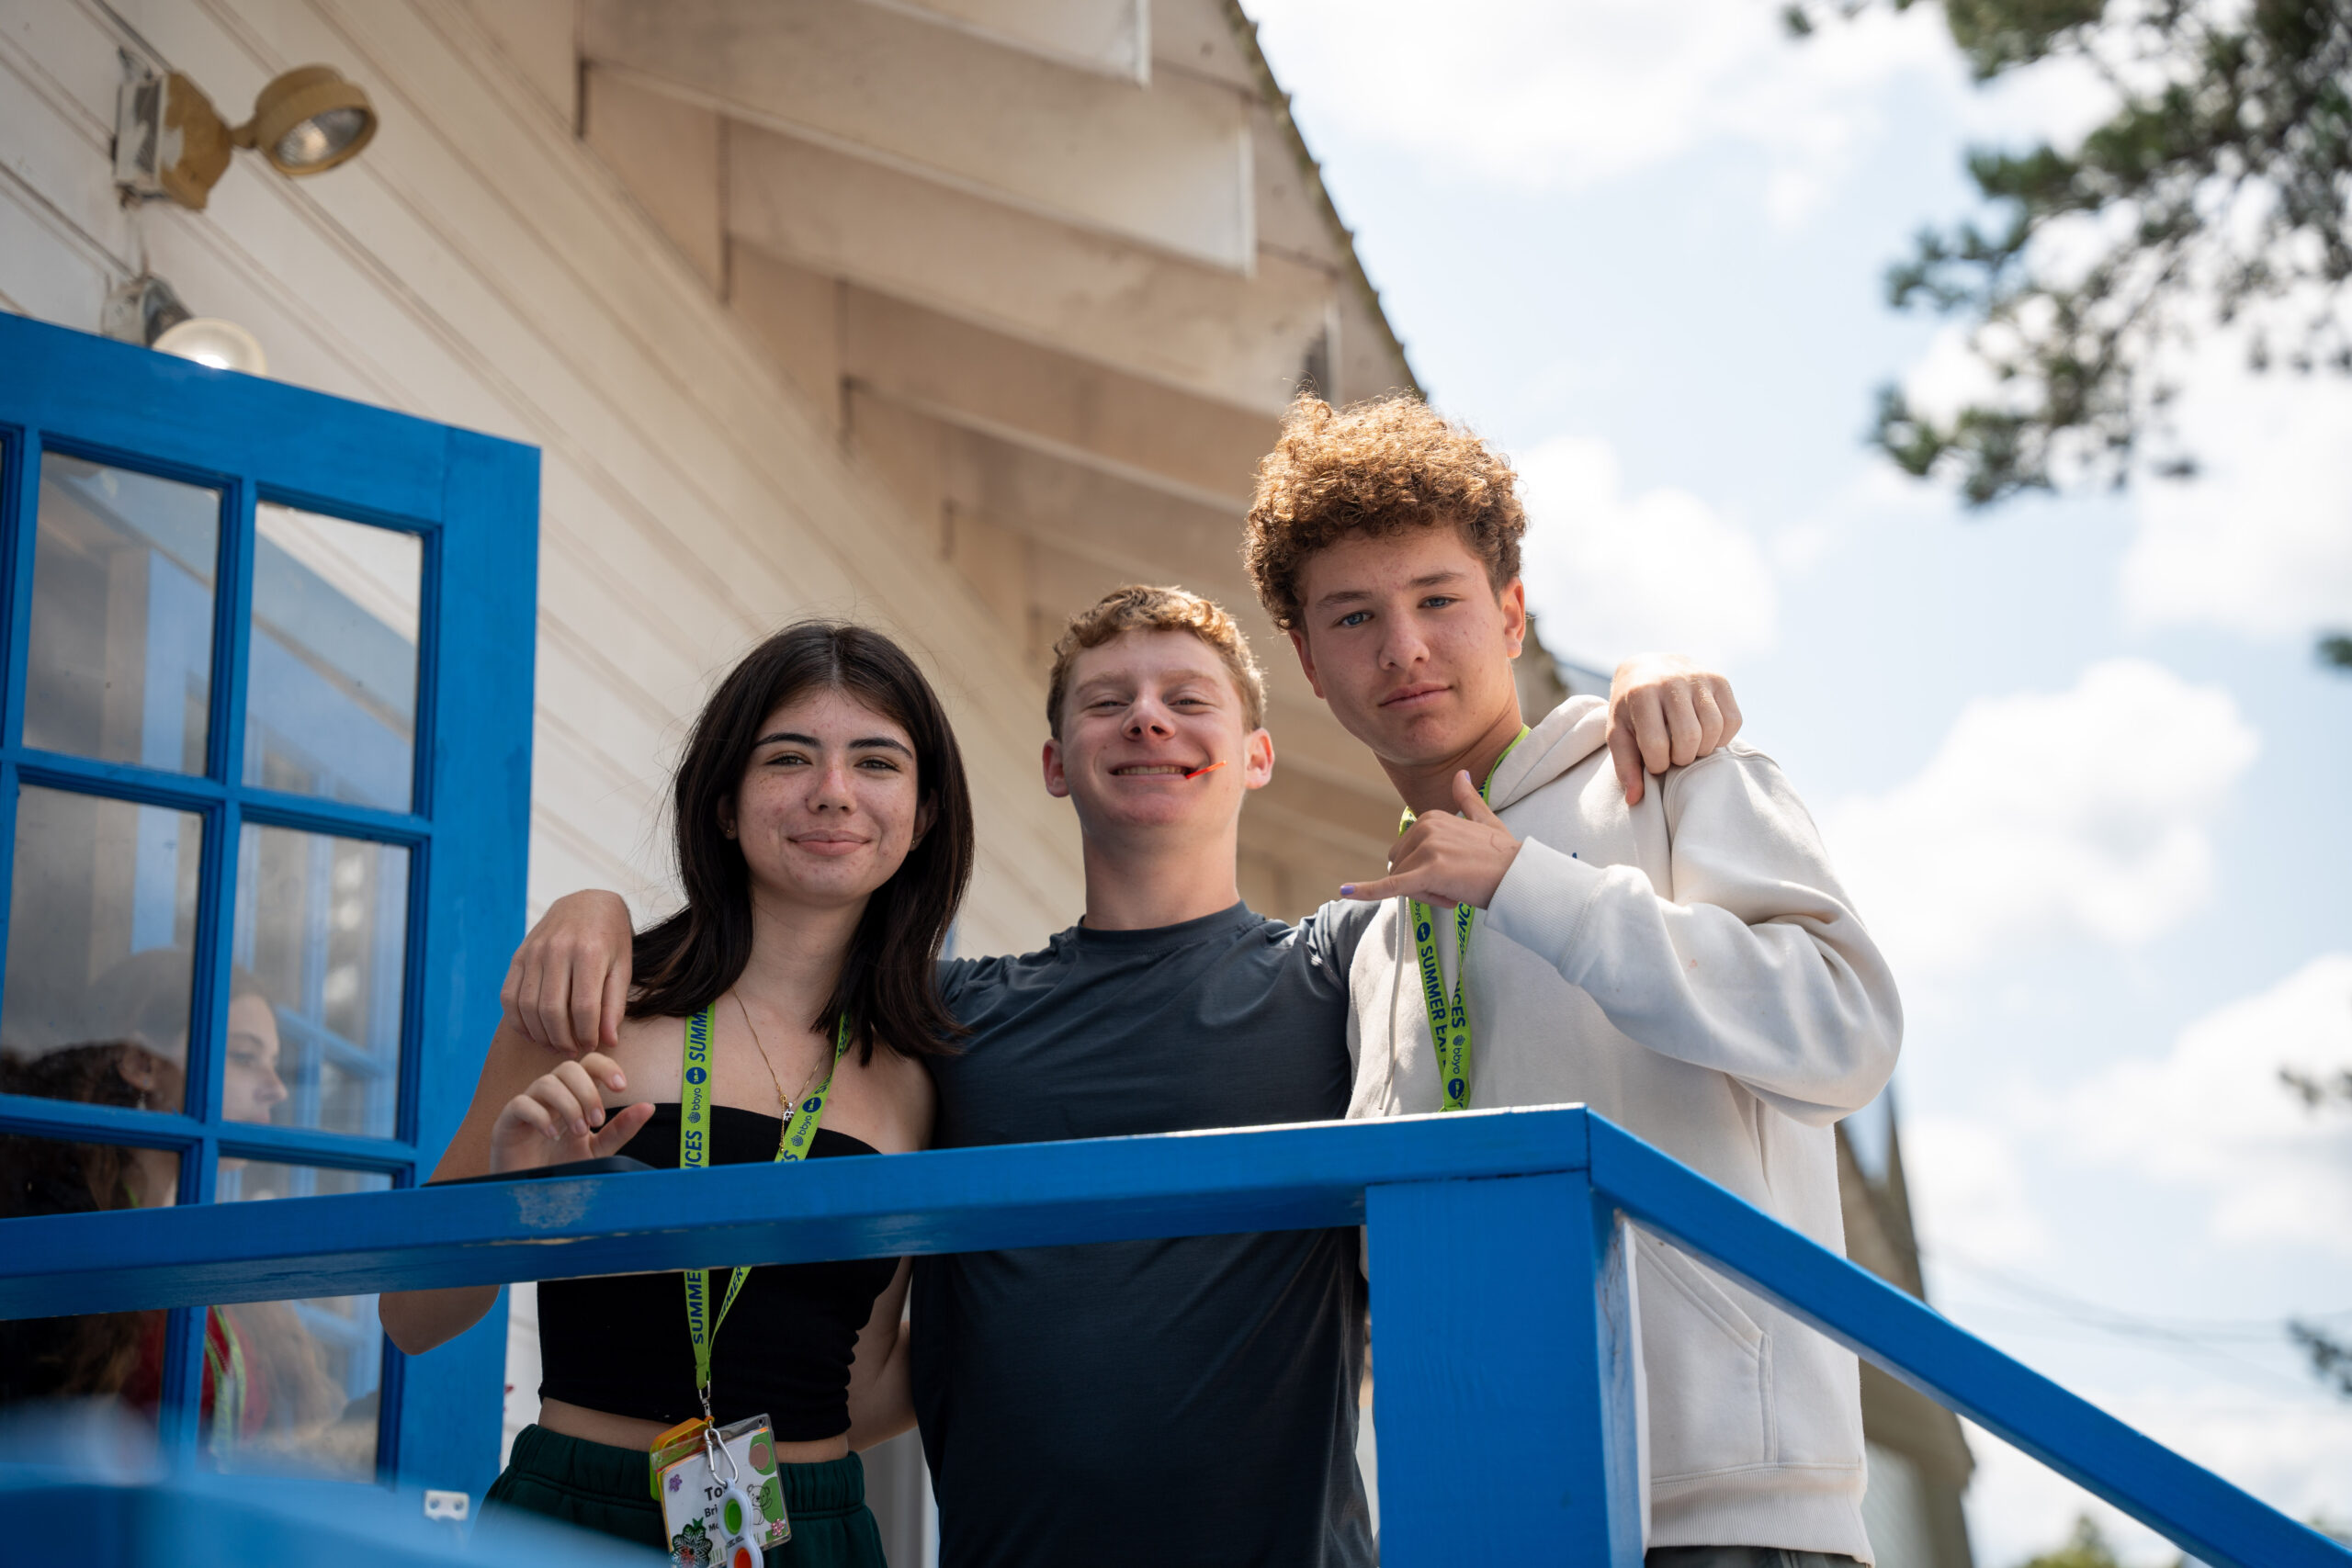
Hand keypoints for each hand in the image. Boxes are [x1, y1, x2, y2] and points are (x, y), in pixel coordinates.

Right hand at [487, 1053, 654, 1173]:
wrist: (532, 1195)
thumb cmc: (563, 1166)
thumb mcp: (599, 1149)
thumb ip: (620, 1129)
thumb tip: (648, 1107)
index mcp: (573, 1096)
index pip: (588, 1063)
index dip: (606, 1067)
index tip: (622, 1086)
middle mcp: (551, 1095)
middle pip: (568, 1068)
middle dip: (588, 1091)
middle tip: (596, 1121)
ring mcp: (528, 1106)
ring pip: (546, 1082)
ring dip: (568, 1104)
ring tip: (580, 1131)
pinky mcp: (507, 1122)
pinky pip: (521, 1103)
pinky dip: (540, 1115)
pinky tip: (552, 1134)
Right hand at [500, 890, 634, 1056]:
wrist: (587, 903)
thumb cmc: (611, 940)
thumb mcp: (622, 968)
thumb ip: (614, 1005)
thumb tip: (609, 1042)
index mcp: (589, 952)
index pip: (584, 1007)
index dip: (586, 1035)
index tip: (592, 1047)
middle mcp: (557, 950)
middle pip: (552, 1010)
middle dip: (562, 1039)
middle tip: (571, 1051)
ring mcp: (533, 952)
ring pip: (527, 1006)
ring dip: (539, 1034)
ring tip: (555, 1044)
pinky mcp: (518, 956)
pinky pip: (508, 996)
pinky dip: (518, 1021)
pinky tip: (533, 1032)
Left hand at [1341, 771, 1520, 909]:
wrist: (1522, 877)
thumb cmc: (1506, 855)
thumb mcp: (1485, 820)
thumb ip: (1468, 799)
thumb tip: (1461, 774)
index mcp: (1432, 816)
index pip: (1408, 853)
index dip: (1425, 872)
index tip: (1454, 876)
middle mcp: (1425, 827)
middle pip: (1401, 867)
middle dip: (1420, 884)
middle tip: (1455, 886)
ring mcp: (1426, 849)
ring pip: (1403, 883)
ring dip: (1425, 895)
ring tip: (1456, 891)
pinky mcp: (1426, 872)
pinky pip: (1390, 885)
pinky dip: (1367, 891)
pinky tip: (1346, 892)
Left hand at [1606, 652, 1743, 806]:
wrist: (1648, 668)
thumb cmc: (1631, 708)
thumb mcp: (1619, 732)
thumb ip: (1624, 765)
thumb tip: (1635, 799)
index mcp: (1642, 693)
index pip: (1656, 744)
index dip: (1657, 764)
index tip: (1654, 763)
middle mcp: (1672, 681)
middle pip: (1689, 737)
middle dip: (1683, 758)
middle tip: (1674, 756)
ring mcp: (1699, 678)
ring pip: (1714, 728)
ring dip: (1703, 749)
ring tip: (1689, 747)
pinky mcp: (1720, 680)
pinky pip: (1733, 720)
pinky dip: (1722, 737)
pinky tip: (1706, 737)